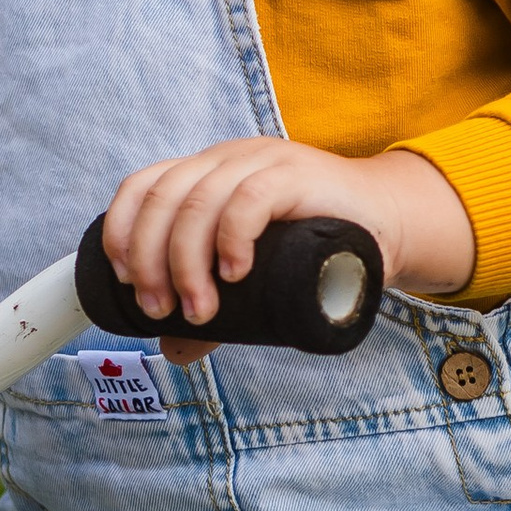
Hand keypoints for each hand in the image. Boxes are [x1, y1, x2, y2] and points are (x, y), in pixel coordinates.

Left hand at [101, 139, 476, 339]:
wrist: (388, 224)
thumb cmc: (317, 249)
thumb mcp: (256, 276)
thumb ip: (217, 307)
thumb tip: (172, 350)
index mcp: (207, 174)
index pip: (144, 186)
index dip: (121, 230)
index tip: (123, 281)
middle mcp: (227, 159)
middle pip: (164, 198)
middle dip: (149, 259)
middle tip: (163, 311)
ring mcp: (262, 162)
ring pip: (199, 201)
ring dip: (187, 263)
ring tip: (200, 310)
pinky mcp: (297, 176)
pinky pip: (250, 197)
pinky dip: (232, 238)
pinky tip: (235, 274)